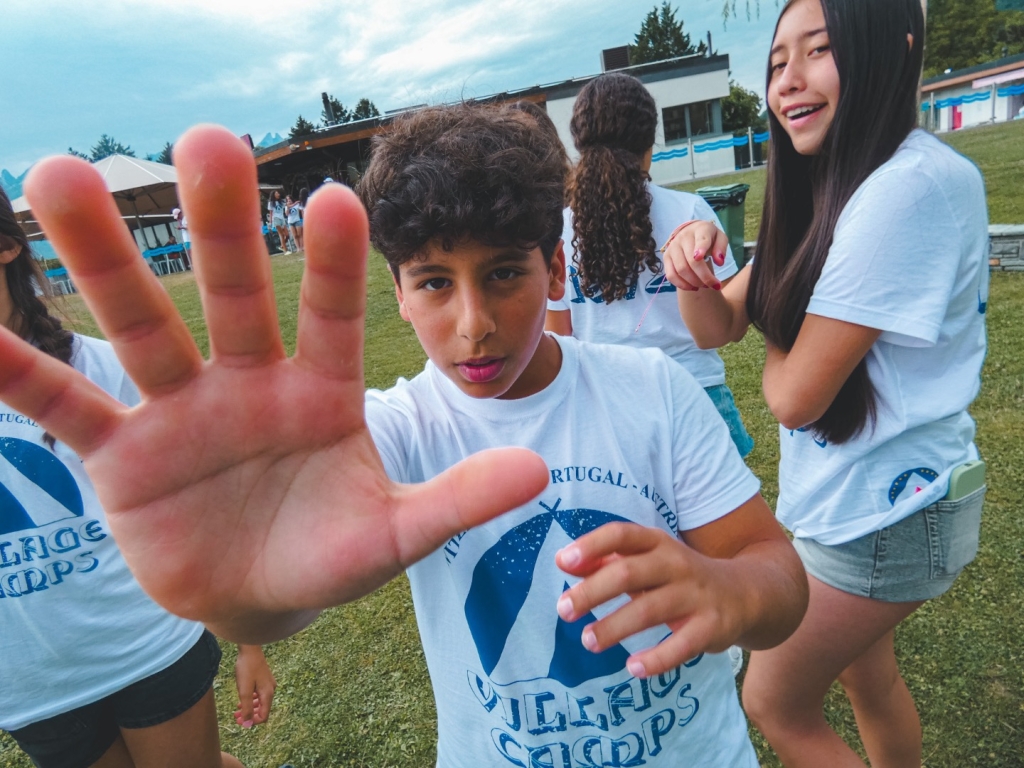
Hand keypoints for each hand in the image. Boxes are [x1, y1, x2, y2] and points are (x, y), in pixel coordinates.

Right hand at [0, 125, 548, 641]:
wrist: (261, 598)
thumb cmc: (332, 556)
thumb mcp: (396, 536)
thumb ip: (458, 503)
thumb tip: (540, 475)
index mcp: (322, 394)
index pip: (333, 317)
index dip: (336, 264)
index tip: (342, 196)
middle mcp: (248, 384)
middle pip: (233, 295)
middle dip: (221, 226)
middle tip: (209, 141)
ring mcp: (181, 413)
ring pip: (143, 326)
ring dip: (103, 259)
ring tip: (60, 177)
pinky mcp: (122, 457)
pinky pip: (66, 406)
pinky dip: (21, 374)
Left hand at [234, 645, 275, 727]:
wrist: (249, 649)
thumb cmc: (247, 668)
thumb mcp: (244, 691)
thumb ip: (247, 708)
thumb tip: (247, 725)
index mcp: (268, 694)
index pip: (263, 717)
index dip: (251, 722)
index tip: (239, 721)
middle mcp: (270, 690)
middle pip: (262, 710)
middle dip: (249, 716)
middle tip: (236, 717)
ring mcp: (268, 684)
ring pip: (260, 703)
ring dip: (248, 708)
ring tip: (236, 710)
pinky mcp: (263, 679)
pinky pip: (258, 695)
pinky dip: (250, 700)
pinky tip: (241, 700)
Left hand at [554, 523, 745, 678]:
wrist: (745, 592)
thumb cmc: (678, 576)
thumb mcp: (647, 559)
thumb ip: (607, 560)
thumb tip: (564, 561)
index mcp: (657, 542)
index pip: (622, 535)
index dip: (591, 546)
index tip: (563, 562)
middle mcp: (676, 563)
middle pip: (629, 573)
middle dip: (592, 592)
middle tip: (564, 610)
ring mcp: (696, 595)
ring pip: (650, 610)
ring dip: (614, 627)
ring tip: (588, 640)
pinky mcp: (711, 627)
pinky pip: (681, 645)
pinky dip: (656, 659)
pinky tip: (633, 668)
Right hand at [661, 220, 728, 291]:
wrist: (691, 232)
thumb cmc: (709, 237)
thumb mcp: (720, 238)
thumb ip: (721, 248)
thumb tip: (719, 262)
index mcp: (700, 229)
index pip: (700, 239)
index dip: (700, 248)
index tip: (700, 257)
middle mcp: (683, 237)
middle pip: (691, 261)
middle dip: (705, 277)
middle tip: (715, 285)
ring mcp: (672, 247)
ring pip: (681, 270)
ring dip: (695, 282)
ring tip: (705, 285)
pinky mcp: (666, 257)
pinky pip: (671, 275)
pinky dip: (682, 285)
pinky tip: (693, 287)